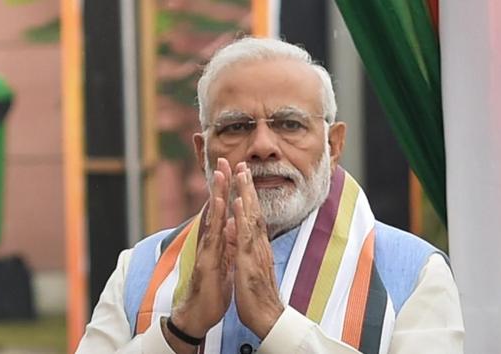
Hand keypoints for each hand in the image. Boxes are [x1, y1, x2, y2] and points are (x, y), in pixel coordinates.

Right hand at [164, 158, 233, 350]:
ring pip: (213, 219)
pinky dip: (216, 219)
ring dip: (216, 195)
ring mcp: (207, 251)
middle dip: (220, 185)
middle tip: (223, 161)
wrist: (199, 315)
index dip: (227, 192)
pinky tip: (218, 204)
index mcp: (218, 243)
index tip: (233, 172)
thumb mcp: (222, 263)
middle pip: (216, 210)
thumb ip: (225, 245)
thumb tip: (230, 228)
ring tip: (220, 175)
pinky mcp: (206, 262)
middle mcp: (210, 243)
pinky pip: (213, 238)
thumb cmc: (211, 290)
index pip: (223, 213)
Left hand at [231, 162, 284, 338]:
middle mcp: (259, 244)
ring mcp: (256, 250)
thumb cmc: (256, 294)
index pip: (252, 216)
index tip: (242, 177)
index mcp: (257, 245)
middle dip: (247, 187)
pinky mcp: (251, 259)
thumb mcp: (248, 265)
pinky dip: (242, 216)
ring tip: (241, 174)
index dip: (247, 196)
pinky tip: (237, 202)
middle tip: (242, 165)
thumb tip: (233, 227)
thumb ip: (241, 245)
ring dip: (246, 194)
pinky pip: (245, 235)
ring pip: (252, 217)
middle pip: (254, 210)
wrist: (267, 315)